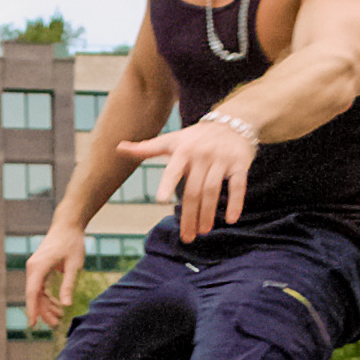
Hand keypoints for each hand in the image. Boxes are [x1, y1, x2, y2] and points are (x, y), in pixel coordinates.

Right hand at [21, 222, 88, 332]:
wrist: (67, 224)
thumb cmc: (72, 242)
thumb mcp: (74, 265)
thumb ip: (68, 285)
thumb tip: (66, 305)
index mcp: (39, 267)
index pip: (32, 293)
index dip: (32, 310)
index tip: (32, 325)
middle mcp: (33, 268)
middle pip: (35, 295)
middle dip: (44, 311)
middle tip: (56, 325)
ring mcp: (35, 268)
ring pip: (37, 293)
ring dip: (47, 305)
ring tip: (60, 317)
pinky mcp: (40, 268)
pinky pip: (41, 287)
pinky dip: (49, 297)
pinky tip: (59, 305)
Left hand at [120, 118, 261, 241]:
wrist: (232, 121)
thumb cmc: (196, 137)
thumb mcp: (172, 140)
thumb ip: (147, 148)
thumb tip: (119, 147)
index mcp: (183, 151)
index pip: (173, 170)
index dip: (168, 184)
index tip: (161, 201)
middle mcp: (201, 155)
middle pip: (193, 190)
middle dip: (189, 215)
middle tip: (187, 237)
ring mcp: (221, 160)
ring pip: (213, 190)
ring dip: (208, 214)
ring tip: (203, 231)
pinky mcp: (239, 164)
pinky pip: (238, 186)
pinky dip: (236, 202)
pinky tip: (231, 219)